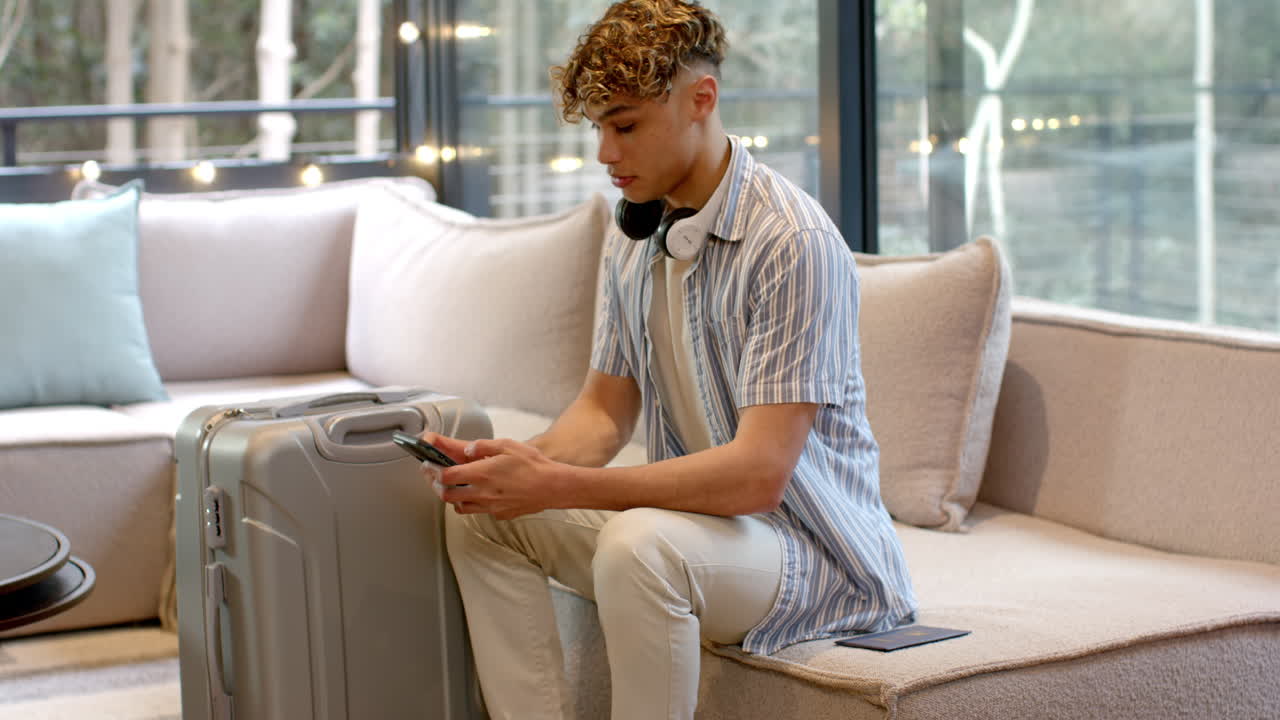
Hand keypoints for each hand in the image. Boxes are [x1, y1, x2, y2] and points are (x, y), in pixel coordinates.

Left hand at [419, 433, 561, 519]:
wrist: (553, 487)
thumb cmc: (533, 465)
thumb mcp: (507, 445)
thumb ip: (483, 446)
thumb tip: (467, 449)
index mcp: (481, 473)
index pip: (446, 476)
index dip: (433, 471)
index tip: (429, 465)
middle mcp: (482, 493)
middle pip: (447, 496)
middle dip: (437, 486)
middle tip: (435, 478)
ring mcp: (490, 506)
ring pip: (460, 507)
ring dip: (453, 497)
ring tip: (455, 487)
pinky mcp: (500, 514)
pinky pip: (479, 511)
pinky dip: (472, 504)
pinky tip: (479, 494)